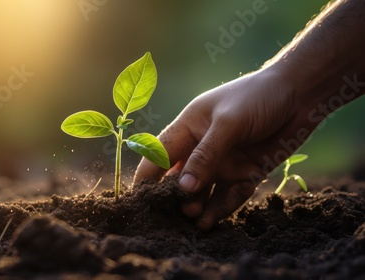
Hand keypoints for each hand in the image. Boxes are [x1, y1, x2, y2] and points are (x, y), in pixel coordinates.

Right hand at [134, 67, 315, 230]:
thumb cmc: (257, 97)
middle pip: (178, 179)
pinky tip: (210, 221)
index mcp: (188, 128)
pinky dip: (220, 208)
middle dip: (173, 198)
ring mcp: (222, 163)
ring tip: (193, 220)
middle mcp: (201, 148)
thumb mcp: (228, 123)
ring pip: (202, 192)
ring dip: (195, 206)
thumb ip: (206, 156)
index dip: (146, 177)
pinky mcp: (244, 174)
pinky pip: (228, 196)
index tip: (139, 202)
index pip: (158, 156)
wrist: (300, 94)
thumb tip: (184, 188)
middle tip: (172, 216)